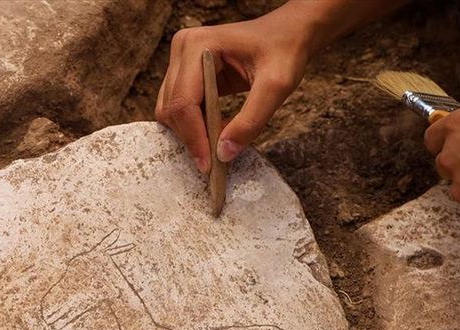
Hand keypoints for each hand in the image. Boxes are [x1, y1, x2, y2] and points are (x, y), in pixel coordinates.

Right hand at [156, 9, 311, 172]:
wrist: (289, 34)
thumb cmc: (284, 51)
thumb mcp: (277, 86)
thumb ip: (251, 121)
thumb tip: (224, 154)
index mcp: (199, 46)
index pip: (184, 102)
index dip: (194, 137)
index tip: (209, 166)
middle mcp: (183, 49)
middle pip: (172, 108)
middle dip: (192, 138)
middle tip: (215, 162)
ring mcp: (181, 60)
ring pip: (170, 110)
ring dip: (191, 133)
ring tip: (218, 146)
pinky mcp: (186, 72)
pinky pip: (180, 107)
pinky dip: (195, 126)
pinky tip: (217, 131)